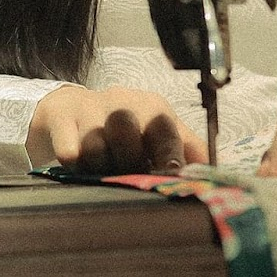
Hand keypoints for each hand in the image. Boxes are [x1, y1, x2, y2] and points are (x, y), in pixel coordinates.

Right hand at [27, 84, 210, 173]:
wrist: (70, 109)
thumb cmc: (121, 127)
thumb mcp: (154, 131)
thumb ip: (185, 147)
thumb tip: (215, 169)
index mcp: (150, 106)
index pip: (163, 127)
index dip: (168, 154)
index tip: (169, 176)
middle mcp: (121, 101)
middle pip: (126, 131)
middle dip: (127, 161)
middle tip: (126, 175)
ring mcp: (88, 107)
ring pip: (96, 144)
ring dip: (99, 165)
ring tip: (101, 170)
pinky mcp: (61, 118)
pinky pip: (68, 149)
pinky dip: (74, 163)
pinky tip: (77, 165)